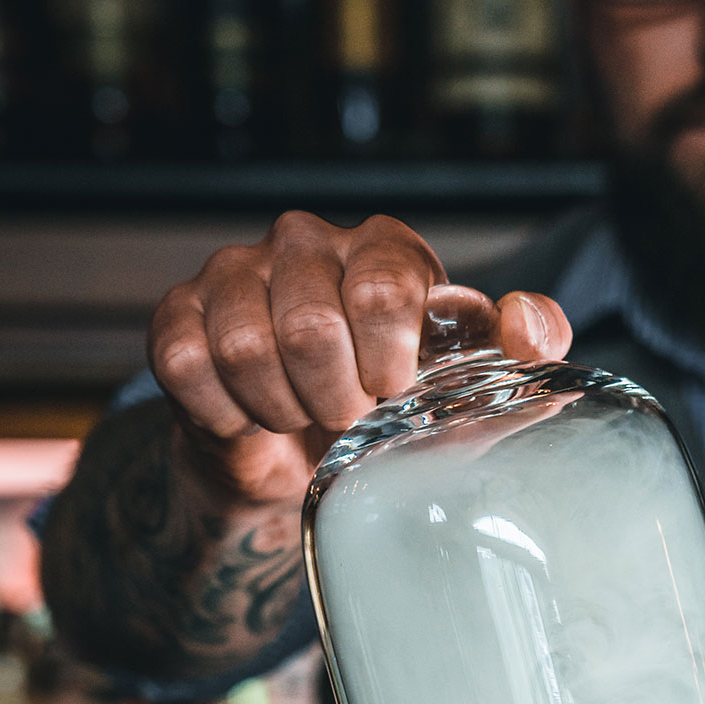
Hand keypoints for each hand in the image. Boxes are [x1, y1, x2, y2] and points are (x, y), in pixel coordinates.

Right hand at [147, 210, 571, 502]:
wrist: (305, 461)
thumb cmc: (395, 412)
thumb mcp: (475, 386)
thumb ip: (526, 348)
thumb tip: (526, 328)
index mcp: (386, 248)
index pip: (383, 293)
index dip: (386, 366)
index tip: (392, 395)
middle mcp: (306, 242)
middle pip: (310, 326)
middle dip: (333, 399)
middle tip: (344, 417)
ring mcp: (235, 271)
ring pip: (246, 349)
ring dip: (280, 409)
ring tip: (300, 417)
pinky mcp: (178, 312)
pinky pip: (187, 364)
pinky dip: (224, 411)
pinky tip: (249, 415)